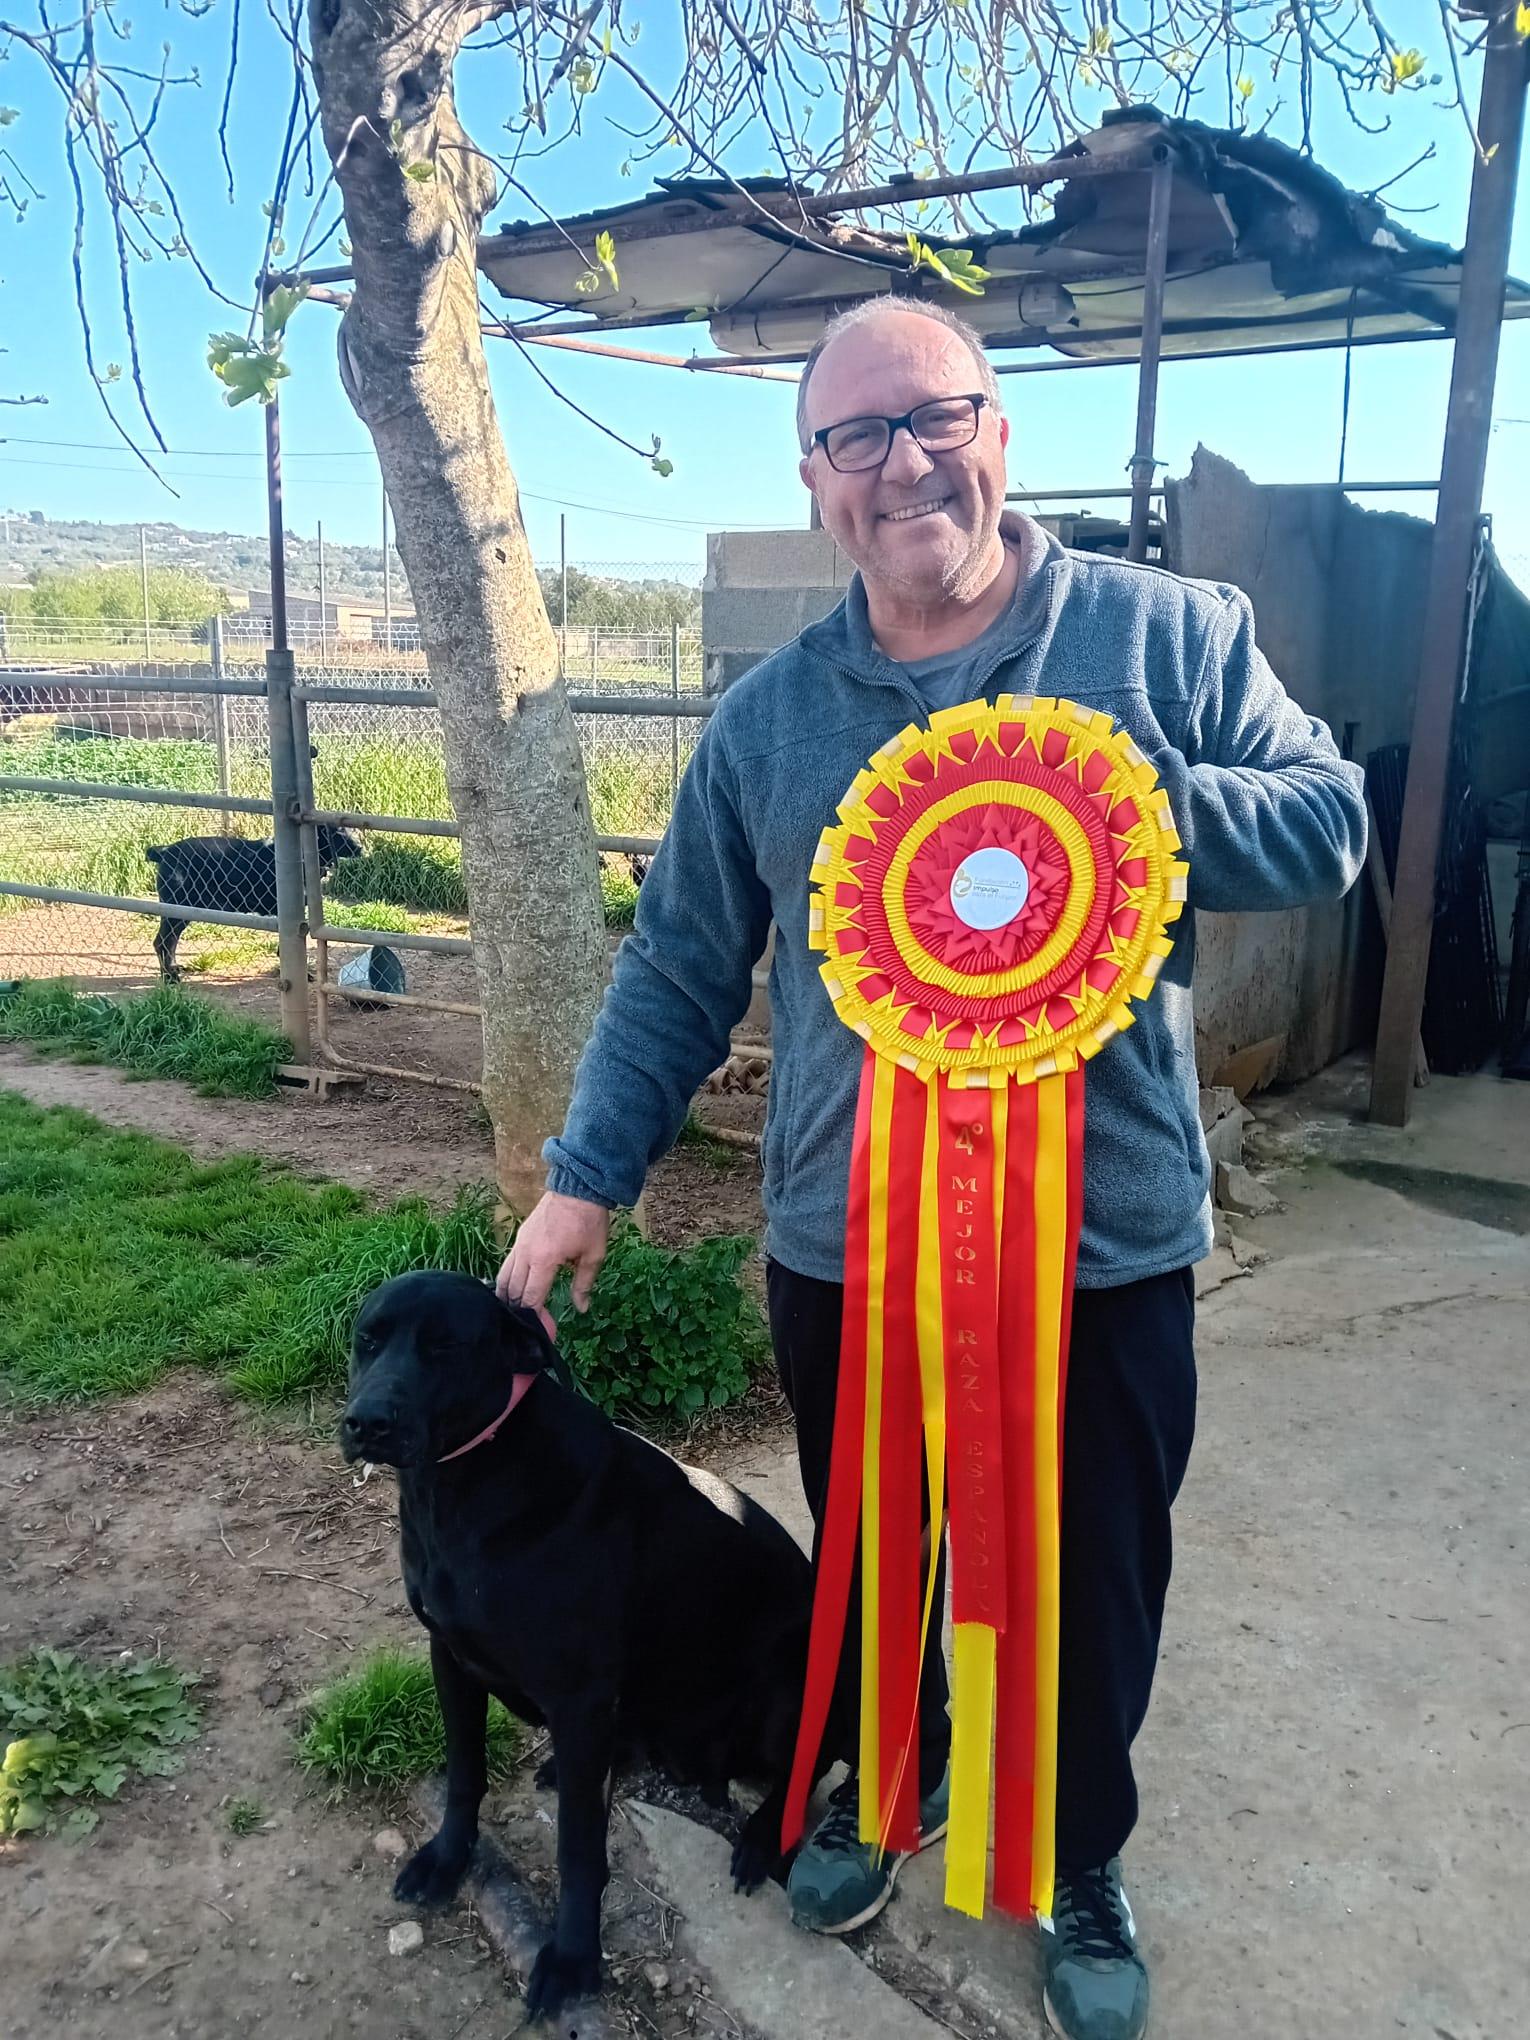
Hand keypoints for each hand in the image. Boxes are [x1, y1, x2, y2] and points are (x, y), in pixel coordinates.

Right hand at [495, 1191, 610, 1335]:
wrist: (577, 1188)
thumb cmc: (590, 1222)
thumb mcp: (593, 1255)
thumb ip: (584, 1284)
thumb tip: (582, 1309)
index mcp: (544, 1261)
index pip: (530, 1297)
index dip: (534, 1317)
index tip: (541, 1330)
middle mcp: (525, 1254)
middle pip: (512, 1290)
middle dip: (518, 1310)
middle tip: (526, 1326)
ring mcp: (519, 1244)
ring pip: (504, 1277)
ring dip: (507, 1296)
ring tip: (514, 1312)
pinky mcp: (519, 1237)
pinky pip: (507, 1264)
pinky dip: (507, 1280)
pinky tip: (513, 1289)